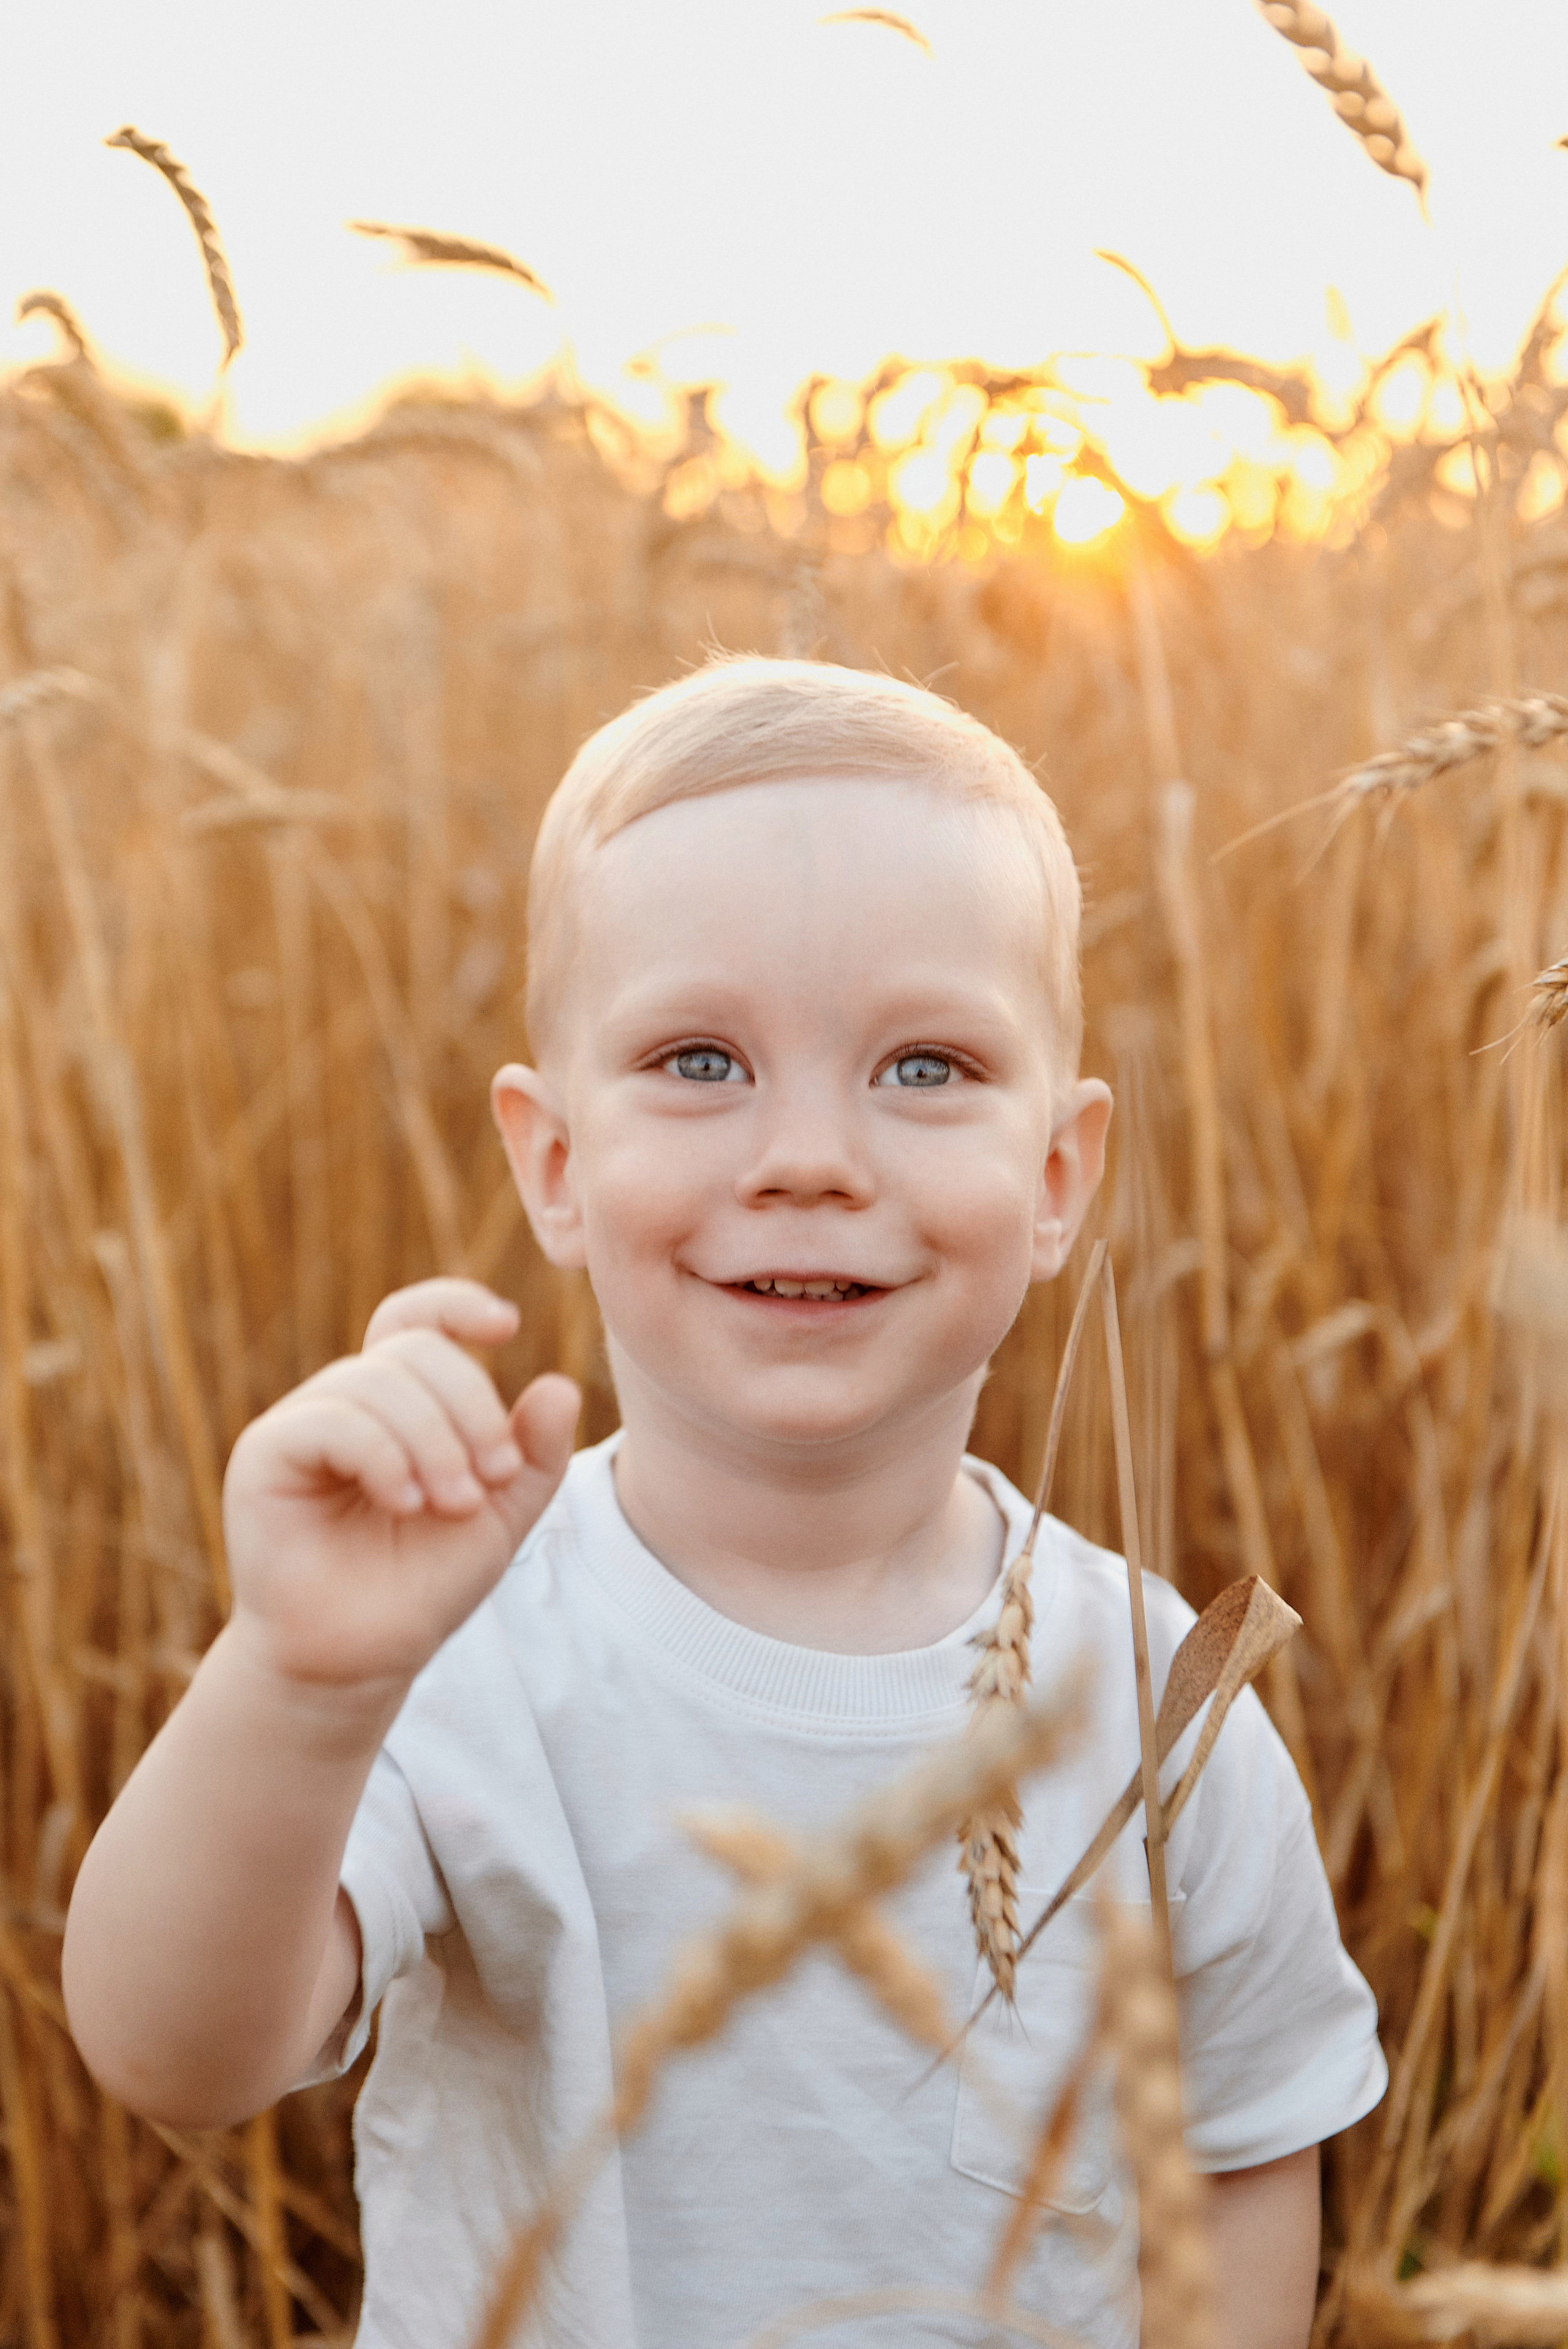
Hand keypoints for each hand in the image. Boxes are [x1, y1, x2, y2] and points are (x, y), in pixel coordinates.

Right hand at [221, 1279, 579, 1692]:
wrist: (361, 1658)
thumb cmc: (422, 1584)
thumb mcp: (500, 1515)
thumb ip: (534, 1454)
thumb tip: (560, 1385)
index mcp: (400, 1402)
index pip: (418, 1320)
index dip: (457, 1304)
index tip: (506, 1326)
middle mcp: (347, 1400)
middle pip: (415, 1349)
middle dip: (470, 1407)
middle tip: (494, 1477)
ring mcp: (301, 1423)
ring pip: (378, 1381)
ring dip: (433, 1441)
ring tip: (452, 1505)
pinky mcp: (265, 1454)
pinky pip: (332, 1420)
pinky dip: (383, 1455)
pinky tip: (406, 1503)